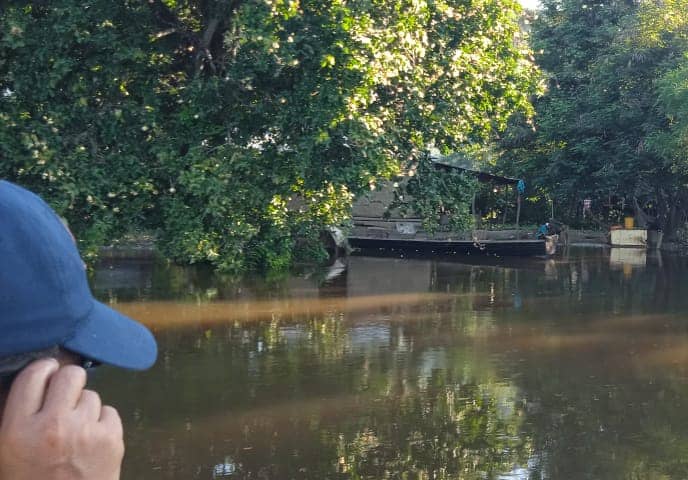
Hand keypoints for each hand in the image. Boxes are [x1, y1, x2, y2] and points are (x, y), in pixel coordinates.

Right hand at [0, 359, 123, 479]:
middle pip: (70, 375)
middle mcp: (53, 425)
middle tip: (65, 398)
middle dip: (68, 383)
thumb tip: (36, 379)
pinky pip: (110, 411)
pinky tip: (91, 441)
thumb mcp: (7, 452)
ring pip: (92, 395)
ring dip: (85, 408)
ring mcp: (86, 431)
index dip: (42, 370)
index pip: (33, 375)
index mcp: (18, 430)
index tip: (47, 372)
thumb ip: (19, 415)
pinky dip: (103, 422)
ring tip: (75, 432)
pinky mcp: (112, 439)